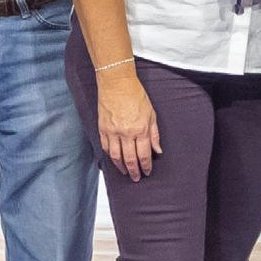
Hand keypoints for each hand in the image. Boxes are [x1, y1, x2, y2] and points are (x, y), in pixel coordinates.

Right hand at [96, 64, 161, 180]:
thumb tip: (157, 150)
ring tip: (125, 172)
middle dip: (134, 171)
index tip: (147, 172)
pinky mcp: (102, 128)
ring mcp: (112, 131)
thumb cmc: (135, 95)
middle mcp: (126, 133)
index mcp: (140, 129)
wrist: (116, 83)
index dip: (146, 166)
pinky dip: (110, 155)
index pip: (144, 154)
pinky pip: (105, 147)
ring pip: (116, 156)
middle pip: (130, 159)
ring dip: (121, 167)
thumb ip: (154, 134)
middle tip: (136, 178)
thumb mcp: (151, 114)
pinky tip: (114, 159)